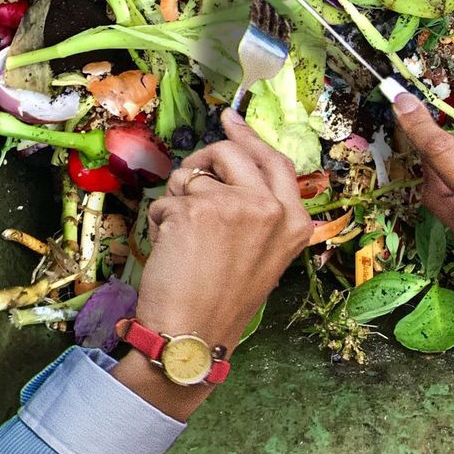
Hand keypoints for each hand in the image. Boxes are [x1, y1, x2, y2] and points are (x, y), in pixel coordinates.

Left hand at [113, 109, 312, 418]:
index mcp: (295, 221)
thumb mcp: (265, 255)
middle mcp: (271, 208)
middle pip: (232, 153)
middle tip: (189, 177)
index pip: (275, 161)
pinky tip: (168, 249)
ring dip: (177, 197)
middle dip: (204, 160)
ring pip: (193, 173)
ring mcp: (235, 206)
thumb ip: (260, 212)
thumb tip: (228, 170)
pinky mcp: (196, 210)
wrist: (195, 334)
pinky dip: (159, 220)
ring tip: (181, 234)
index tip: (229, 119)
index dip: (249, 137)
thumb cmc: (224, 302)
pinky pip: (167, 198)